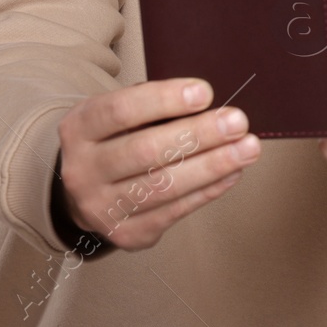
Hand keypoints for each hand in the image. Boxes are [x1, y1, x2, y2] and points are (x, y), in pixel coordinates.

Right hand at [56, 78, 259, 250]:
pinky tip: (233, 172)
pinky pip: (174, 212)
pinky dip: (208, 190)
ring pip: (163, 186)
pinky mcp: (126, 234)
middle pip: (145, 151)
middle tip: (237, 121)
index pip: (120, 111)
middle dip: (198, 135)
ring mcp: (101, 208)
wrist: (86, 188)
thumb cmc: (117, 138)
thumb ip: (156, 106)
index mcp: (79, 128)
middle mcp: (82, 171)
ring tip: (247, 148)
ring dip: (212, 166)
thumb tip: (209, 106)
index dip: (164, 100)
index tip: (205, 92)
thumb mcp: (121, 113)